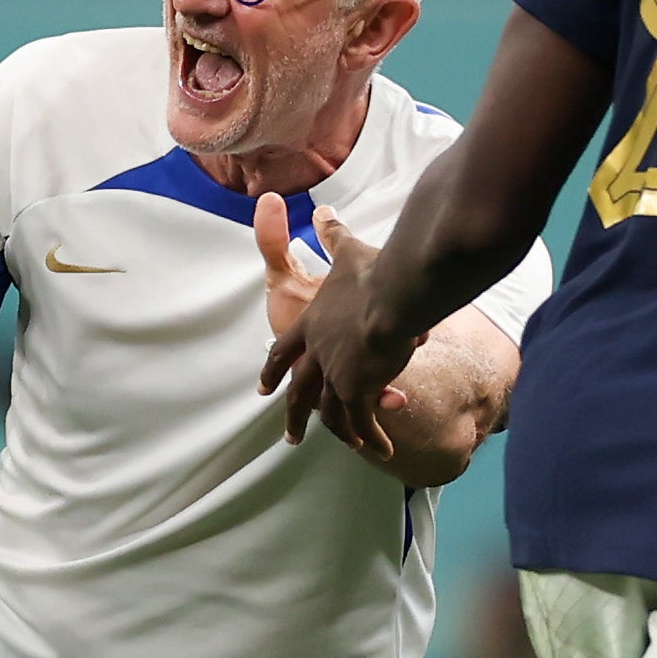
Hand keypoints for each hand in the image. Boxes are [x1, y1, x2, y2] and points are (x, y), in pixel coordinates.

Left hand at [259, 205, 420, 466]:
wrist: (393, 293)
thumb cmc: (372, 271)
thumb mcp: (347, 251)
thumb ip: (333, 235)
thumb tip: (323, 209)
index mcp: (309, 325)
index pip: (283, 352)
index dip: (275, 369)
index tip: (264, 387)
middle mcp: (317, 354)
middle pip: (300, 392)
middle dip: (295, 415)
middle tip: (289, 436)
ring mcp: (337, 374)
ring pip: (333, 412)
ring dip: (341, 432)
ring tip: (351, 446)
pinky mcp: (360, 389)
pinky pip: (364, 420)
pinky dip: (373, 436)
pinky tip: (381, 449)